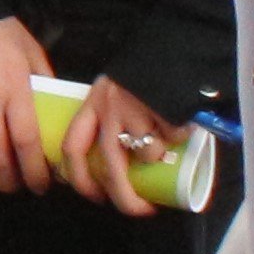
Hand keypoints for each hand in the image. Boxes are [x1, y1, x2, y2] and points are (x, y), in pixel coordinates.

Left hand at [59, 75, 178, 214]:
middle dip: (124, 197)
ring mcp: (137, 108)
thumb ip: (108, 119)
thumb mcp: (115, 93)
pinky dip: (179, 140)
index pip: (72, 148)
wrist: (174, 43)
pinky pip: (173, 138)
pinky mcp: (164, 107)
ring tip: (166, 148)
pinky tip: (182, 130)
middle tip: (139, 210)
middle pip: (110, 166)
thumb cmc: (144, 74)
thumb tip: (115, 166)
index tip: (95, 197)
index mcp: (92, 104)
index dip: (80, 180)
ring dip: (157, 158)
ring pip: (146, 153)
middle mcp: (109, 107)